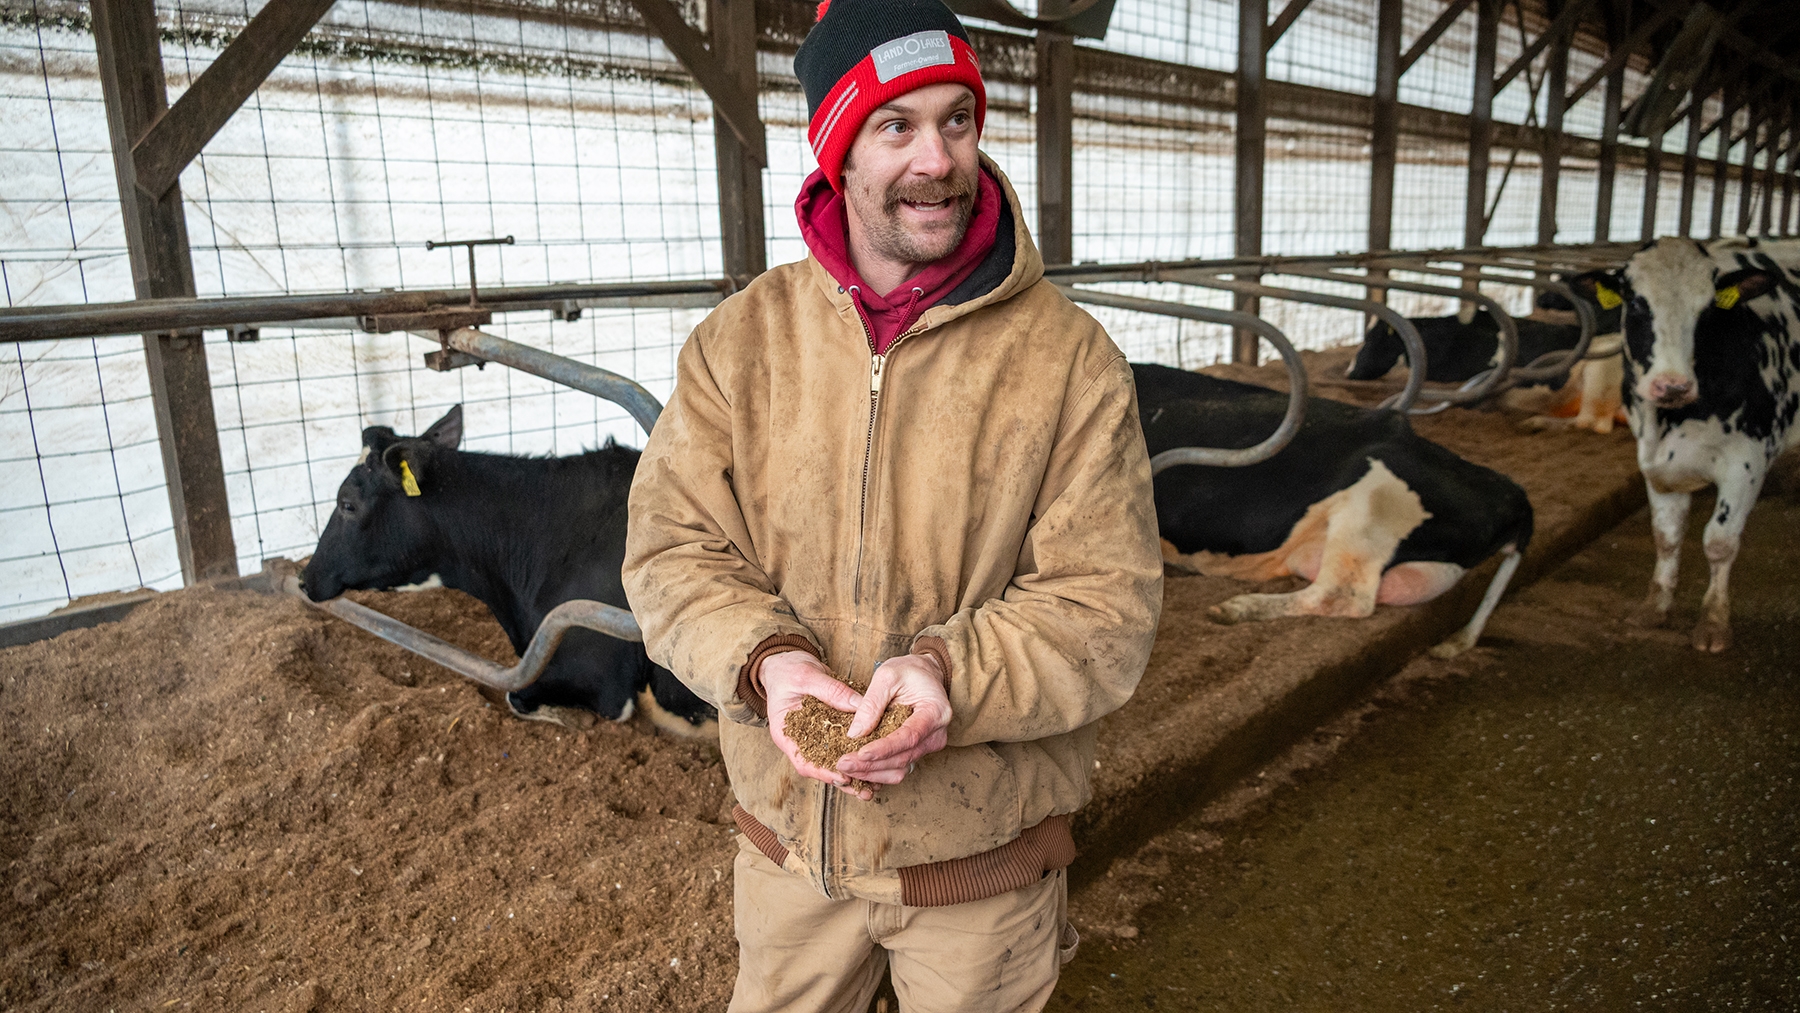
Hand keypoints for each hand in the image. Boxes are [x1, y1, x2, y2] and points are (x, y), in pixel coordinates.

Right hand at [761, 650, 865, 792]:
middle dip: (844, 780)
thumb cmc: (788, 670)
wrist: (785, 664)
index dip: (823, 772)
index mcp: (785, 734)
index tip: (843, 777)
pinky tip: (876, 760)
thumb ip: (832, 691)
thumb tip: (859, 706)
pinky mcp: (829, 729)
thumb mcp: (807, 676)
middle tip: (866, 790)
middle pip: (822, 768)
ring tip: (876, 785)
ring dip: (854, 773)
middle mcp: (800, 740)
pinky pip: (843, 745)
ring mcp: (815, 737)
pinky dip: (858, 753)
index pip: (803, 762)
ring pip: (835, 760)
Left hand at [834, 653, 951, 796]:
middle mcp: (936, 735)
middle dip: (871, 764)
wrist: (923, 675)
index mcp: (936, 712)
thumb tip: (855, 734)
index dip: (884, 748)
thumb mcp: (887, 676)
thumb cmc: (908, 671)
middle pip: (903, 758)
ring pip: (899, 769)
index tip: (860, 753)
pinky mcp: (916, 752)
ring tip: (845, 767)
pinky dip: (876, 772)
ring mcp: (927, 746)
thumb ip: (871, 704)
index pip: (909, 736)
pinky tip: (856, 770)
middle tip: (842, 763)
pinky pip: (897, 768)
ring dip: (871, 772)